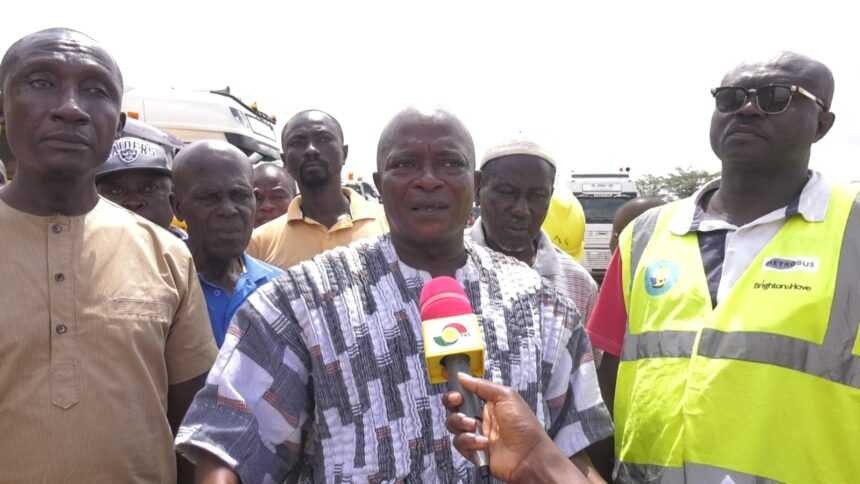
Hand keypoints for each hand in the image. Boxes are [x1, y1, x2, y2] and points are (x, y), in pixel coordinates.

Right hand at [442, 373, 560, 482]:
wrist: (529, 457)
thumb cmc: (523, 425)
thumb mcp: (506, 396)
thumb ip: (482, 385)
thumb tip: (462, 376)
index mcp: (488, 402)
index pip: (465, 393)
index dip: (456, 391)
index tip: (455, 391)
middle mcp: (480, 416)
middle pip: (454, 407)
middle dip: (453, 404)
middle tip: (458, 403)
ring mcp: (475, 434)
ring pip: (453, 425)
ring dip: (460, 422)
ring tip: (473, 426)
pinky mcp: (473, 450)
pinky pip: (459, 443)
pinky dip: (469, 442)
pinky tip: (483, 444)